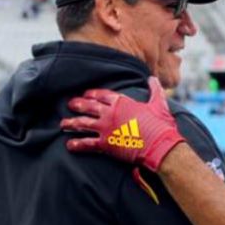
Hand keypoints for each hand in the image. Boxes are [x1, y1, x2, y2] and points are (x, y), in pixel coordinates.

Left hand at [61, 76, 185, 171]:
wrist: (159, 145)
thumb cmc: (160, 125)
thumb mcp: (159, 104)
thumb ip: (154, 90)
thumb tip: (153, 79)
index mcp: (122, 102)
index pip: (103, 95)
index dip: (93, 94)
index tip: (86, 94)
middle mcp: (110, 113)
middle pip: (89, 106)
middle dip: (78, 104)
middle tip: (70, 104)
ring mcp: (106, 128)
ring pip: (84, 123)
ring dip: (72, 123)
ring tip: (63, 124)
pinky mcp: (105, 144)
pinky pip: (87, 143)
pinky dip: (77, 144)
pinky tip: (69, 145)